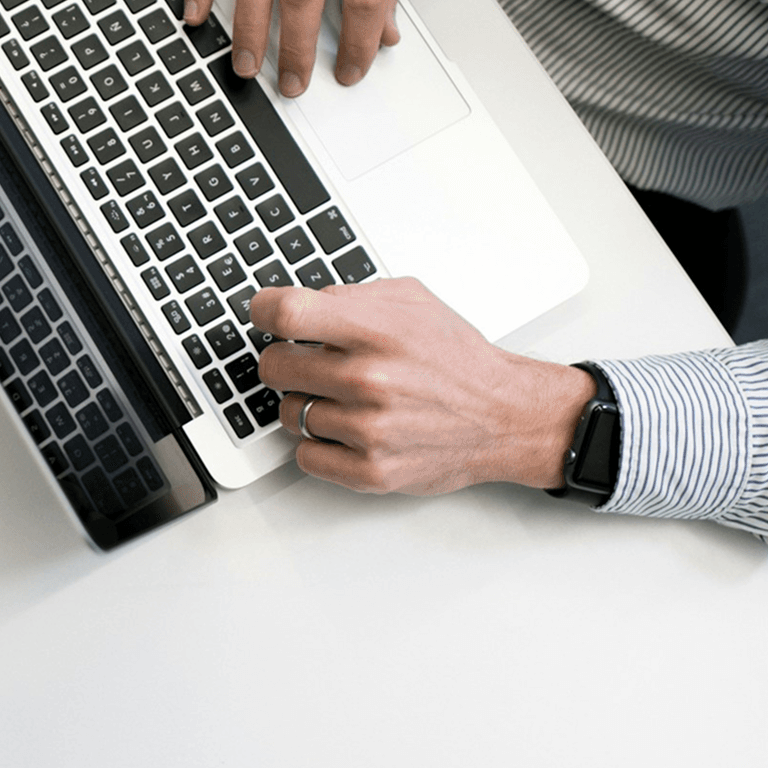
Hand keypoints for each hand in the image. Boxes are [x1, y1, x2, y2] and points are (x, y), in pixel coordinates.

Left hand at [250, 278, 593, 494]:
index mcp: (377, 332)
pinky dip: (318, 443)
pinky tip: (345, 428)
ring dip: (307, 403)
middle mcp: (370, 381)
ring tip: (343, 397)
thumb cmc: (457, 360)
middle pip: (274, 366)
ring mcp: (368, 430)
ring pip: (288, 412)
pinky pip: (305, 455)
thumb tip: (299, 302)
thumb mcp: (412, 301)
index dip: (263, 310)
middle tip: (308, 361)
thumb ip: (351, 295)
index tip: (263, 314)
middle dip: (285, 359)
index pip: (287, 315)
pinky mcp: (370, 471)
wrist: (505, 417)